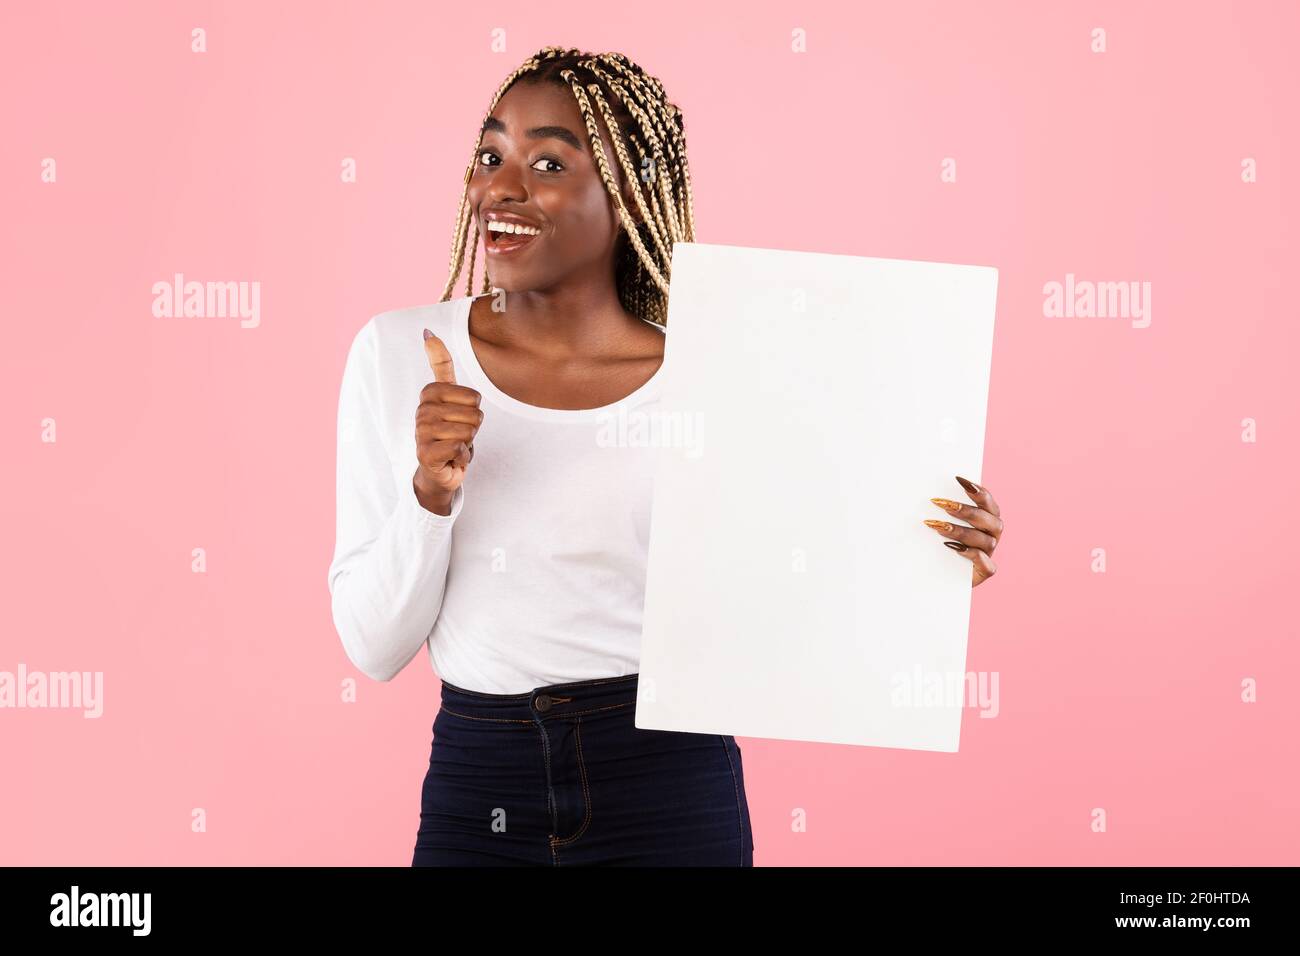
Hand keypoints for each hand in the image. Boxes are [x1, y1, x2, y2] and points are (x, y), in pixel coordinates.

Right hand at [413, 327, 482, 513]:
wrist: (439, 469)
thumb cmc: (448, 431)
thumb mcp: (448, 396)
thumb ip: (440, 364)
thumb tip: (427, 331)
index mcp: (430, 393)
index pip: (474, 397)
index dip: (474, 411)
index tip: (458, 418)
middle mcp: (422, 410)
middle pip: (474, 415)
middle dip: (472, 430)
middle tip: (456, 435)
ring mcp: (422, 432)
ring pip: (468, 432)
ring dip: (467, 444)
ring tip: (453, 446)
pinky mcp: (425, 454)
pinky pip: (461, 449)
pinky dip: (462, 457)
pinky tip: (450, 458)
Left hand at [923, 476, 1001, 587]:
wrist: (936, 574)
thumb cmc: (938, 543)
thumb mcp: (939, 523)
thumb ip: (942, 509)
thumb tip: (931, 495)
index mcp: (986, 518)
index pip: (987, 502)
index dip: (978, 491)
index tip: (960, 480)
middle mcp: (992, 534)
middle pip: (989, 520)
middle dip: (966, 511)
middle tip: (943, 504)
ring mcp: (990, 553)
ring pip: (985, 540)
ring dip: (962, 531)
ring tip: (939, 527)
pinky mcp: (985, 571)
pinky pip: (986, 564)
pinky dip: (972, 555)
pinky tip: (953, 548)